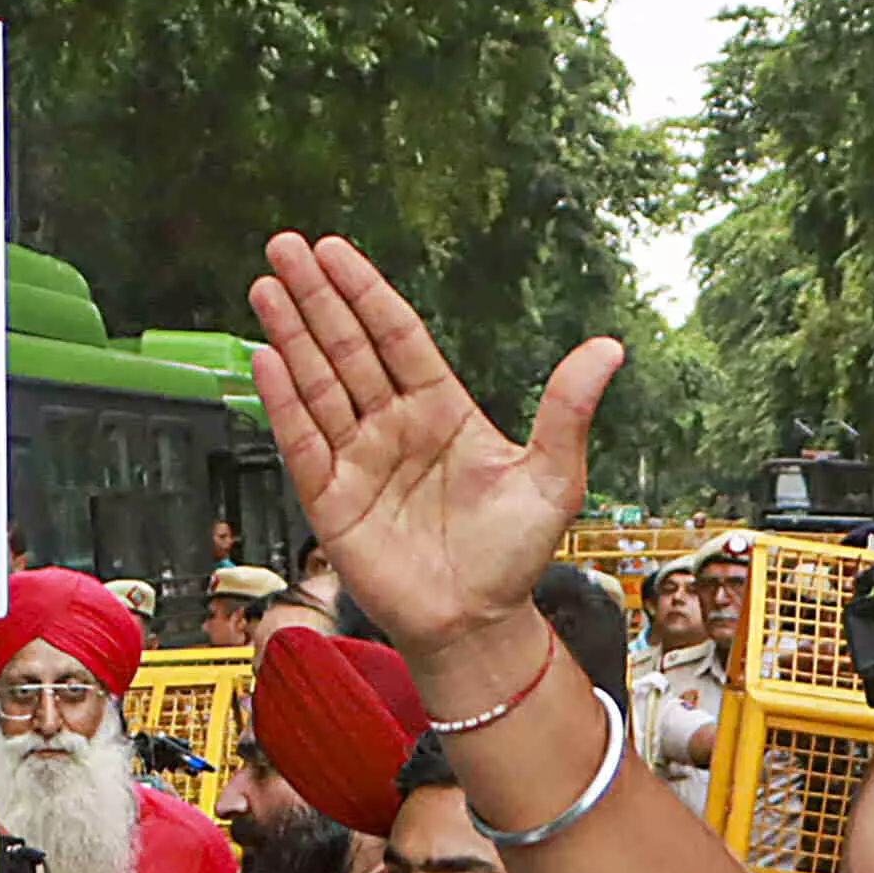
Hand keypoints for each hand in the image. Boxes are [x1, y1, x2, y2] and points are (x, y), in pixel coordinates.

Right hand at [246, 232, 619, 669]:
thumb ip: (567, 411)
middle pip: (347, 347)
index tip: (334, 251)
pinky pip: (302, 442)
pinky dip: (282, 402)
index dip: (365, 292)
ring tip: (265, 286)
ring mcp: (359, 461)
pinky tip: (266, 359)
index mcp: (441, 409)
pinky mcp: (331, 501)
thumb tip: (608, 348)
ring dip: (289, 336)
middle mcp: (393, 427)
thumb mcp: (553, 478)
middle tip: (285, 246)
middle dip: (316, 298)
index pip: (396, 335)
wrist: (479, 626)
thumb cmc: (515, 557)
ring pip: (318, 385)